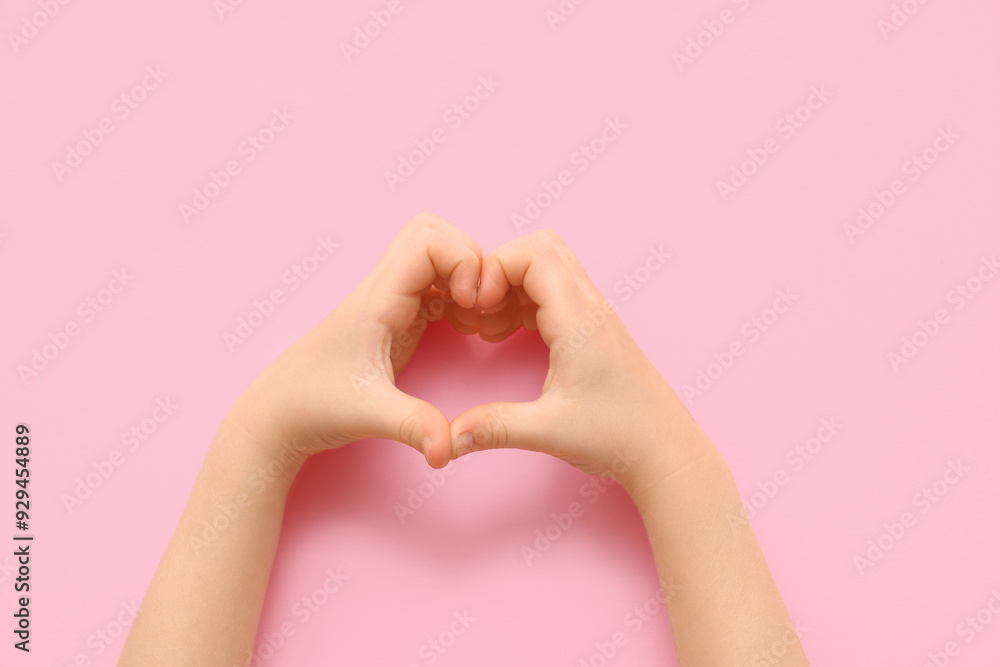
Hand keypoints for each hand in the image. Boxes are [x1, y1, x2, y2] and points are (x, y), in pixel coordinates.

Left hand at [228, 213, 482, 468]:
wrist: (277, 415)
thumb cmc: (313, 406)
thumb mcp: (369, 415)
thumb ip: (413, 426)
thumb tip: (446, 450)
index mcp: (377, 299)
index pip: (428, 241)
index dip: (462, 260)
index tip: (471, 302)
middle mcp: (382, 291)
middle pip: (432, 234)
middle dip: (468, 259)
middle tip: (478, 303)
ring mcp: (388, 302)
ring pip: (434, 256)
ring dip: (464, 277)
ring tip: (474, 318)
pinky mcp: (395, 319)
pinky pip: (434, 285)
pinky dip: (457, 296)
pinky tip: (462, 330)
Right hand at [449, 230, 712, 494]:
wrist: (665, 450)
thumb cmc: (619, 436)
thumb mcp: (550, 431)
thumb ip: (496, 427)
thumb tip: (450, 437)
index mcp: (579, 320)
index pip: (533, 254)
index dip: (494, 268)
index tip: (476, 305)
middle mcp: (589, 308)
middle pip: (540, 248)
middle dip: (499, 270)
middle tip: (480, 310)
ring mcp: (593, 316)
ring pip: (547, 269)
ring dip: (511, 286)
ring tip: (489, 328)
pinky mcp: (592, 330)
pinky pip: (553, 293)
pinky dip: (524, 302)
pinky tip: (508, 335)